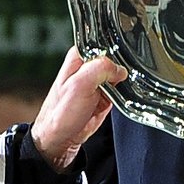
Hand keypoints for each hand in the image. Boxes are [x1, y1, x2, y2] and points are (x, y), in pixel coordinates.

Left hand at [30, 47, 126, 172]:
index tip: (119, 65)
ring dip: (123, 84)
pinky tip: (118, 100)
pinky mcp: (105, 96)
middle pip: (116, 59)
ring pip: (120, 75)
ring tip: (114, 93)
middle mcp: (88, 67)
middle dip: (121, 70)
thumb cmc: (60, 114)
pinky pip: (121, 91)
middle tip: (116, 83)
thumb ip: (100, 69)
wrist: (60, 140)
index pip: (105, 43)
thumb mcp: (79, 85)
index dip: (116, 52)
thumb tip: (120, 68)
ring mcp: (98, 82)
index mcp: (79, 56)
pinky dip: (123, 96)